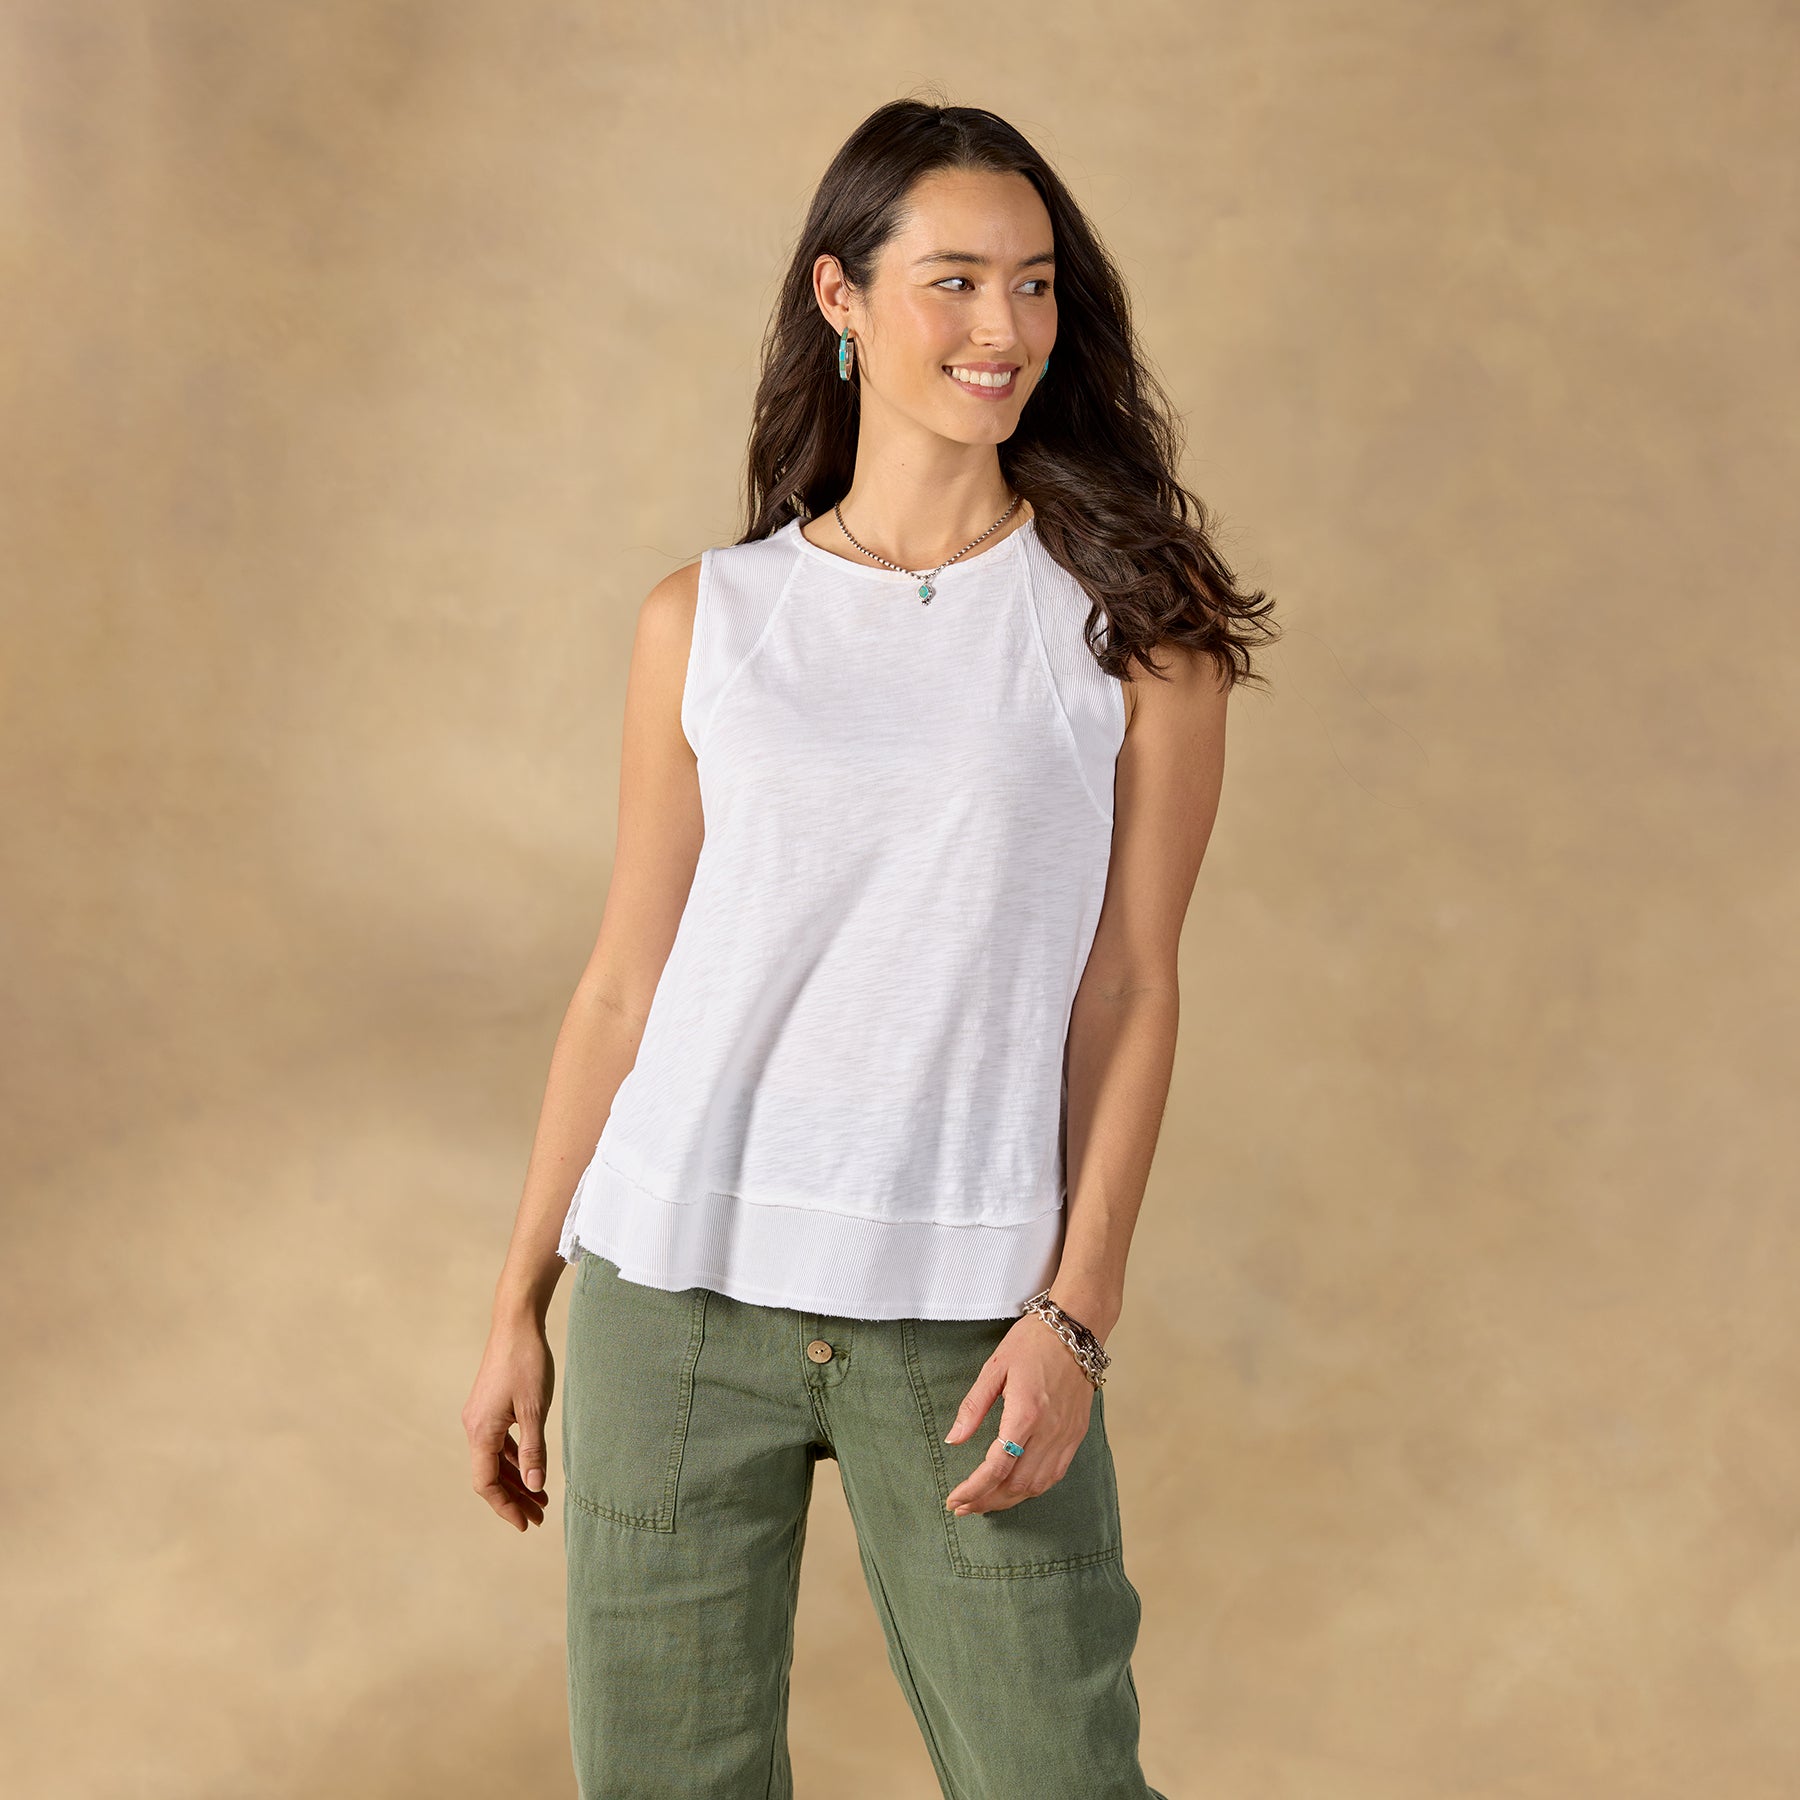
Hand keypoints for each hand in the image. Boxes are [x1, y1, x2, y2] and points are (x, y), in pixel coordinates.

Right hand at [462, 1313, 554, 1531]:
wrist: (516, 1323)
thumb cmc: (527, 1363)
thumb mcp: (535, 1409)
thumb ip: (534, 1449)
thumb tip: (535, 1485)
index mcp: (481, 1432)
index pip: (487, 1483)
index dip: (505, 1506)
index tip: (525, 1523)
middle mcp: (475, 1427)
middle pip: (491, 1475)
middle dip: (515, 1497)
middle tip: (539, 1517)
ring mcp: (481, 1416)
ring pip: (496, 1459)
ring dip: (517, 1479)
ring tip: (541, 1498)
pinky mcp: (490, 1407)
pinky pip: (500, 1443)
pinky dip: (515, 1458)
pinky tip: (532, 1468)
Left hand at [941, 1312, 1095, 1515]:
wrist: (1077, 1328)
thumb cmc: (1033, 1341)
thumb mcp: (995, 1368)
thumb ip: (973, 1407)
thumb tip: (953, 1440)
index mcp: (1026, 1414)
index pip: (997, 1466)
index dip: (973, 1489)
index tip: (953, 1498)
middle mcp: (1050, 1431)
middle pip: (1017, 1484)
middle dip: (987, 1501)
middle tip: (962, 1506)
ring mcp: (1067, 1436)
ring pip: (1038, 1486)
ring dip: (1009, 1499)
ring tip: (984, 1502)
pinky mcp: (1076, 1434)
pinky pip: (1055, 1474)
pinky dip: (1032, 1488)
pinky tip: (1015, 1487)